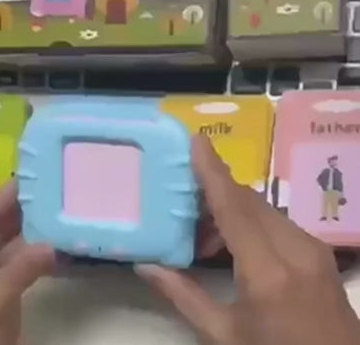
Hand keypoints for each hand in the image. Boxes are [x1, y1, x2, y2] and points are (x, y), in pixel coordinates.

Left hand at [0, 181, 54, 344]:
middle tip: (43, 188)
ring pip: (0, 237)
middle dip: (13, 211)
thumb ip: (17, 274)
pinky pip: (12, 254)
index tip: (21, 184)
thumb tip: (51, 245)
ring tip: (52, 204)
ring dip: (25, 226)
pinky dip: (31, 247)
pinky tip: (52, 233)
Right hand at [137, 136, 359, 344]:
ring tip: (204, 240)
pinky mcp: (319, 251)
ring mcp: (312, 247)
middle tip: (182, 205)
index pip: (233, 207)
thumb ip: (183, 296)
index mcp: (267, 272)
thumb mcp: (224, 335)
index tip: (196, 140)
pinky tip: (233, 247)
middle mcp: (295, 248)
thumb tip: (145, 265)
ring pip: (263, 207)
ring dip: (231, 209)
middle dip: (214, 192)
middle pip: (247, 199)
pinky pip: (277, 221)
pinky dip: (250, 221)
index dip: (212, 171)